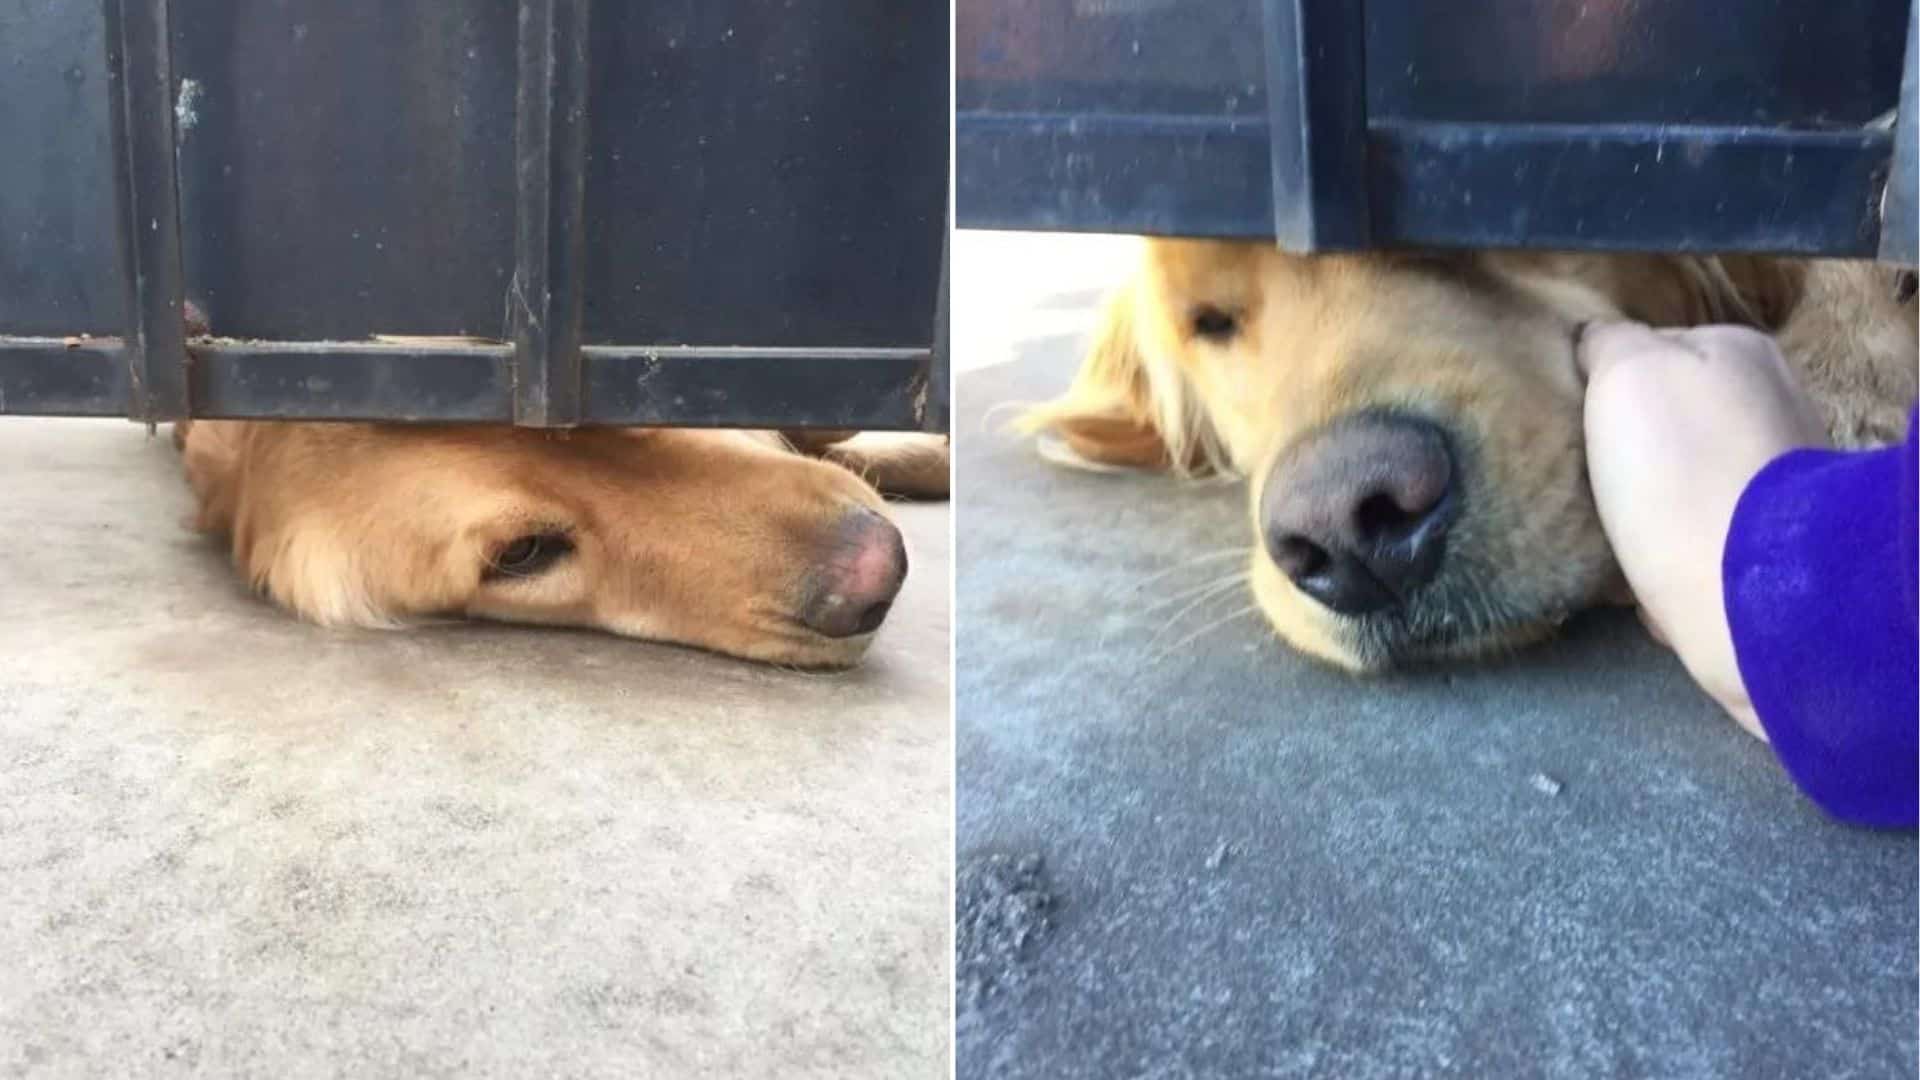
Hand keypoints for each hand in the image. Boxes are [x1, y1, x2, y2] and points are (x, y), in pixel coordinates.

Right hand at [1576, 322, 1829, 738]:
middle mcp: (1772, 401)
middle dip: (1634, 445)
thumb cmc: (1679, 467)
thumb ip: (1609, 343)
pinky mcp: (1768, 543)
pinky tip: (1646, 565)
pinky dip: (1672, 546)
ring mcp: (1776, 474)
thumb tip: (1599, 341)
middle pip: (1672, 415)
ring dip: (1650, 500)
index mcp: (1740, 350)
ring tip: (1610, 526)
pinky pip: (1699, 532)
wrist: (1746, 590)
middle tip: (1588, 476)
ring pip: (1685, 475)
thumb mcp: (1627, 372)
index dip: (1606, 383)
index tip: (1577, 421)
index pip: (1652, 349)